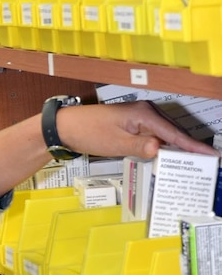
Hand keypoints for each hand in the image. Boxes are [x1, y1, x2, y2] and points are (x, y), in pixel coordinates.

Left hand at [57, 99, 218, 161]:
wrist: (67, 127)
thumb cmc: (89, 132)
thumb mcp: (115, 143)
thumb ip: (139, 146)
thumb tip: (159, 148)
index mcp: (145, 115)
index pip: (174, 133)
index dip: (192, 146)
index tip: (210, 154)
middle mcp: (146, 113)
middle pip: (173, 133)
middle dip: (189, 147)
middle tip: (206, 161)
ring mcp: (139, 118)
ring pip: (164, 135)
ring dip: (176, 147)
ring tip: (193, 160)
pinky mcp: (133, 125)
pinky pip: (153, 136)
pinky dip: (162, 146)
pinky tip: (168, 155)